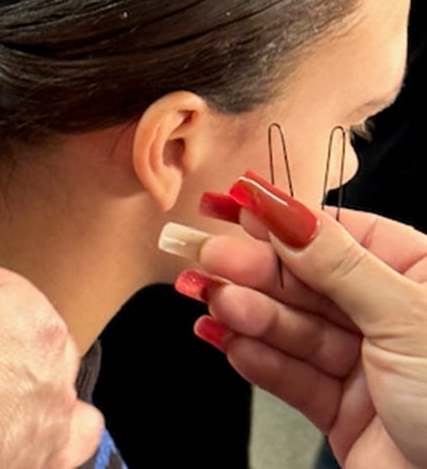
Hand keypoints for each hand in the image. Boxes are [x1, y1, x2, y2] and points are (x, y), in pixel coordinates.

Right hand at [186, 176, 426, 468]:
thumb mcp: (404, 317)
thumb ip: (335, 264)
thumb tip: (282, 210)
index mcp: (418, 277)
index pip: (337, 235)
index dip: (283, 220)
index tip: (235, 205)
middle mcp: (391, 317)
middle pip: (307, 281)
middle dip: (256, 271)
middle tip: (211, 258)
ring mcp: (366, 366)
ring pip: (294, 328)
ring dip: (249, 314)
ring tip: (214, 301)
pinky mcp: (344, 412)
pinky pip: (292, 377)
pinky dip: (257, 359)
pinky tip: (227, 340)